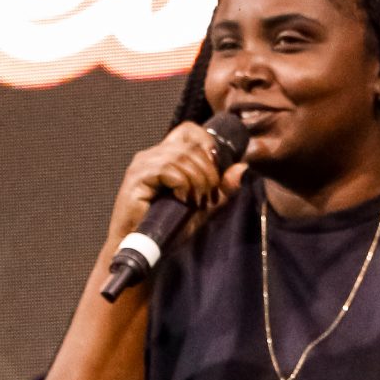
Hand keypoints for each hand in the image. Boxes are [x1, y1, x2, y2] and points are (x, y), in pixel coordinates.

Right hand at [104, 122, 249, 244]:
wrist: (142, 249)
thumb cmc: (168, 228)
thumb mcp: (204, 207)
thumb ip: (222, 189)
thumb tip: (242, 167)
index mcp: (166, 155)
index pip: (189, 130)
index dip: (207, 143)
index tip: (217, 170)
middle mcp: (152, 155)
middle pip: (191, 146)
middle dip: (208, 171)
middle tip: (208, 195)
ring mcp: (143, 164)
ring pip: (181, 157)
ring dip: (197, 180)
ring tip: (196, 201)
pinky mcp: (137, 177)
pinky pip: (168, 169)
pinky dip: (182, 184)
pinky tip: (182, 200)